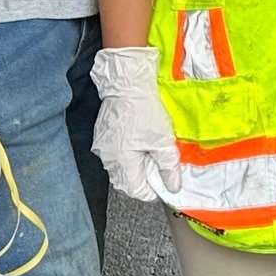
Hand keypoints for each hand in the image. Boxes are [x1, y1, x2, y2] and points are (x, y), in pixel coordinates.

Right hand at [90, 47, 181, 201]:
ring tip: (151, 151)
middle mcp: (107, 159)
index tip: (166, 182)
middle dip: (144, 178)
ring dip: (135, 166)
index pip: (136, 191)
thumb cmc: (144, 111)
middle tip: (160, 166)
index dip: (153, 189)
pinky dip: (127, 153)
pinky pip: (114, 153)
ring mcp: (102, 148)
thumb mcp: (163, 140)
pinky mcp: (102, 136)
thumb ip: (169, 167)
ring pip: (120, 168)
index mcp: (121, 164)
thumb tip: (173, 186)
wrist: (127, 85)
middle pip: (126, 181)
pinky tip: (139, 141)